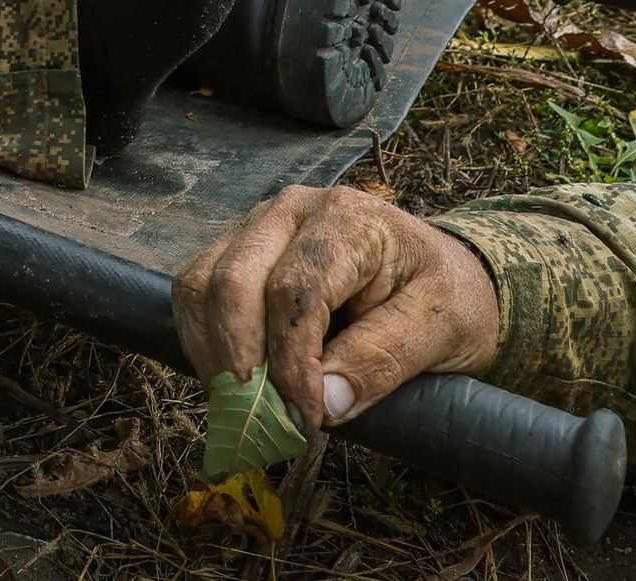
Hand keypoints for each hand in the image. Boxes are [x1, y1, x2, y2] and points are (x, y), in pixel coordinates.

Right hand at [173, 184, 497, 432]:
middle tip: (261, 425)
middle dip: (241, 363)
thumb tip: (322, 404)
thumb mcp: (439, 328)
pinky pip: (193, 295)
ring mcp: (255, 227)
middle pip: (234, 283)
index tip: (305, 421)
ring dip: (214, 357)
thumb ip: (383, 360)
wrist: (438, 275)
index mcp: (349, 219)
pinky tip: (235, 386)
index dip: (291, 362)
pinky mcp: (234, 251)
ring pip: (200, 287)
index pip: (296, 290)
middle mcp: (291, 210)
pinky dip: (203, 345)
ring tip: (246, 412)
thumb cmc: (441, 297)